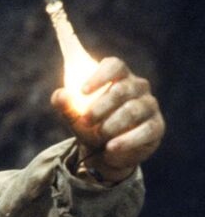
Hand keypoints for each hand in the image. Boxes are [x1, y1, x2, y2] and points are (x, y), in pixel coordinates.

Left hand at [51, 57, 164, 182]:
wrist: (103, 151)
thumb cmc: (90, 124)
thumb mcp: (74, 115)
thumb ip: (64, 104)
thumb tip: (60, 95)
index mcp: (118, 77)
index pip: (114, 65)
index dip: (99, 76)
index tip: (82, 91)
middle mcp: (138, 87)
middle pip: (122, 90)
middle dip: (100, 107)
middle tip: (85, 120)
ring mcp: (149, 106)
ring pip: (133, 110)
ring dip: (111, 124)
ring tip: (98, 135)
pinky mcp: (156, 127)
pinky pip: (145, 131)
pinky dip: (126, 140)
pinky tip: (111, 147)